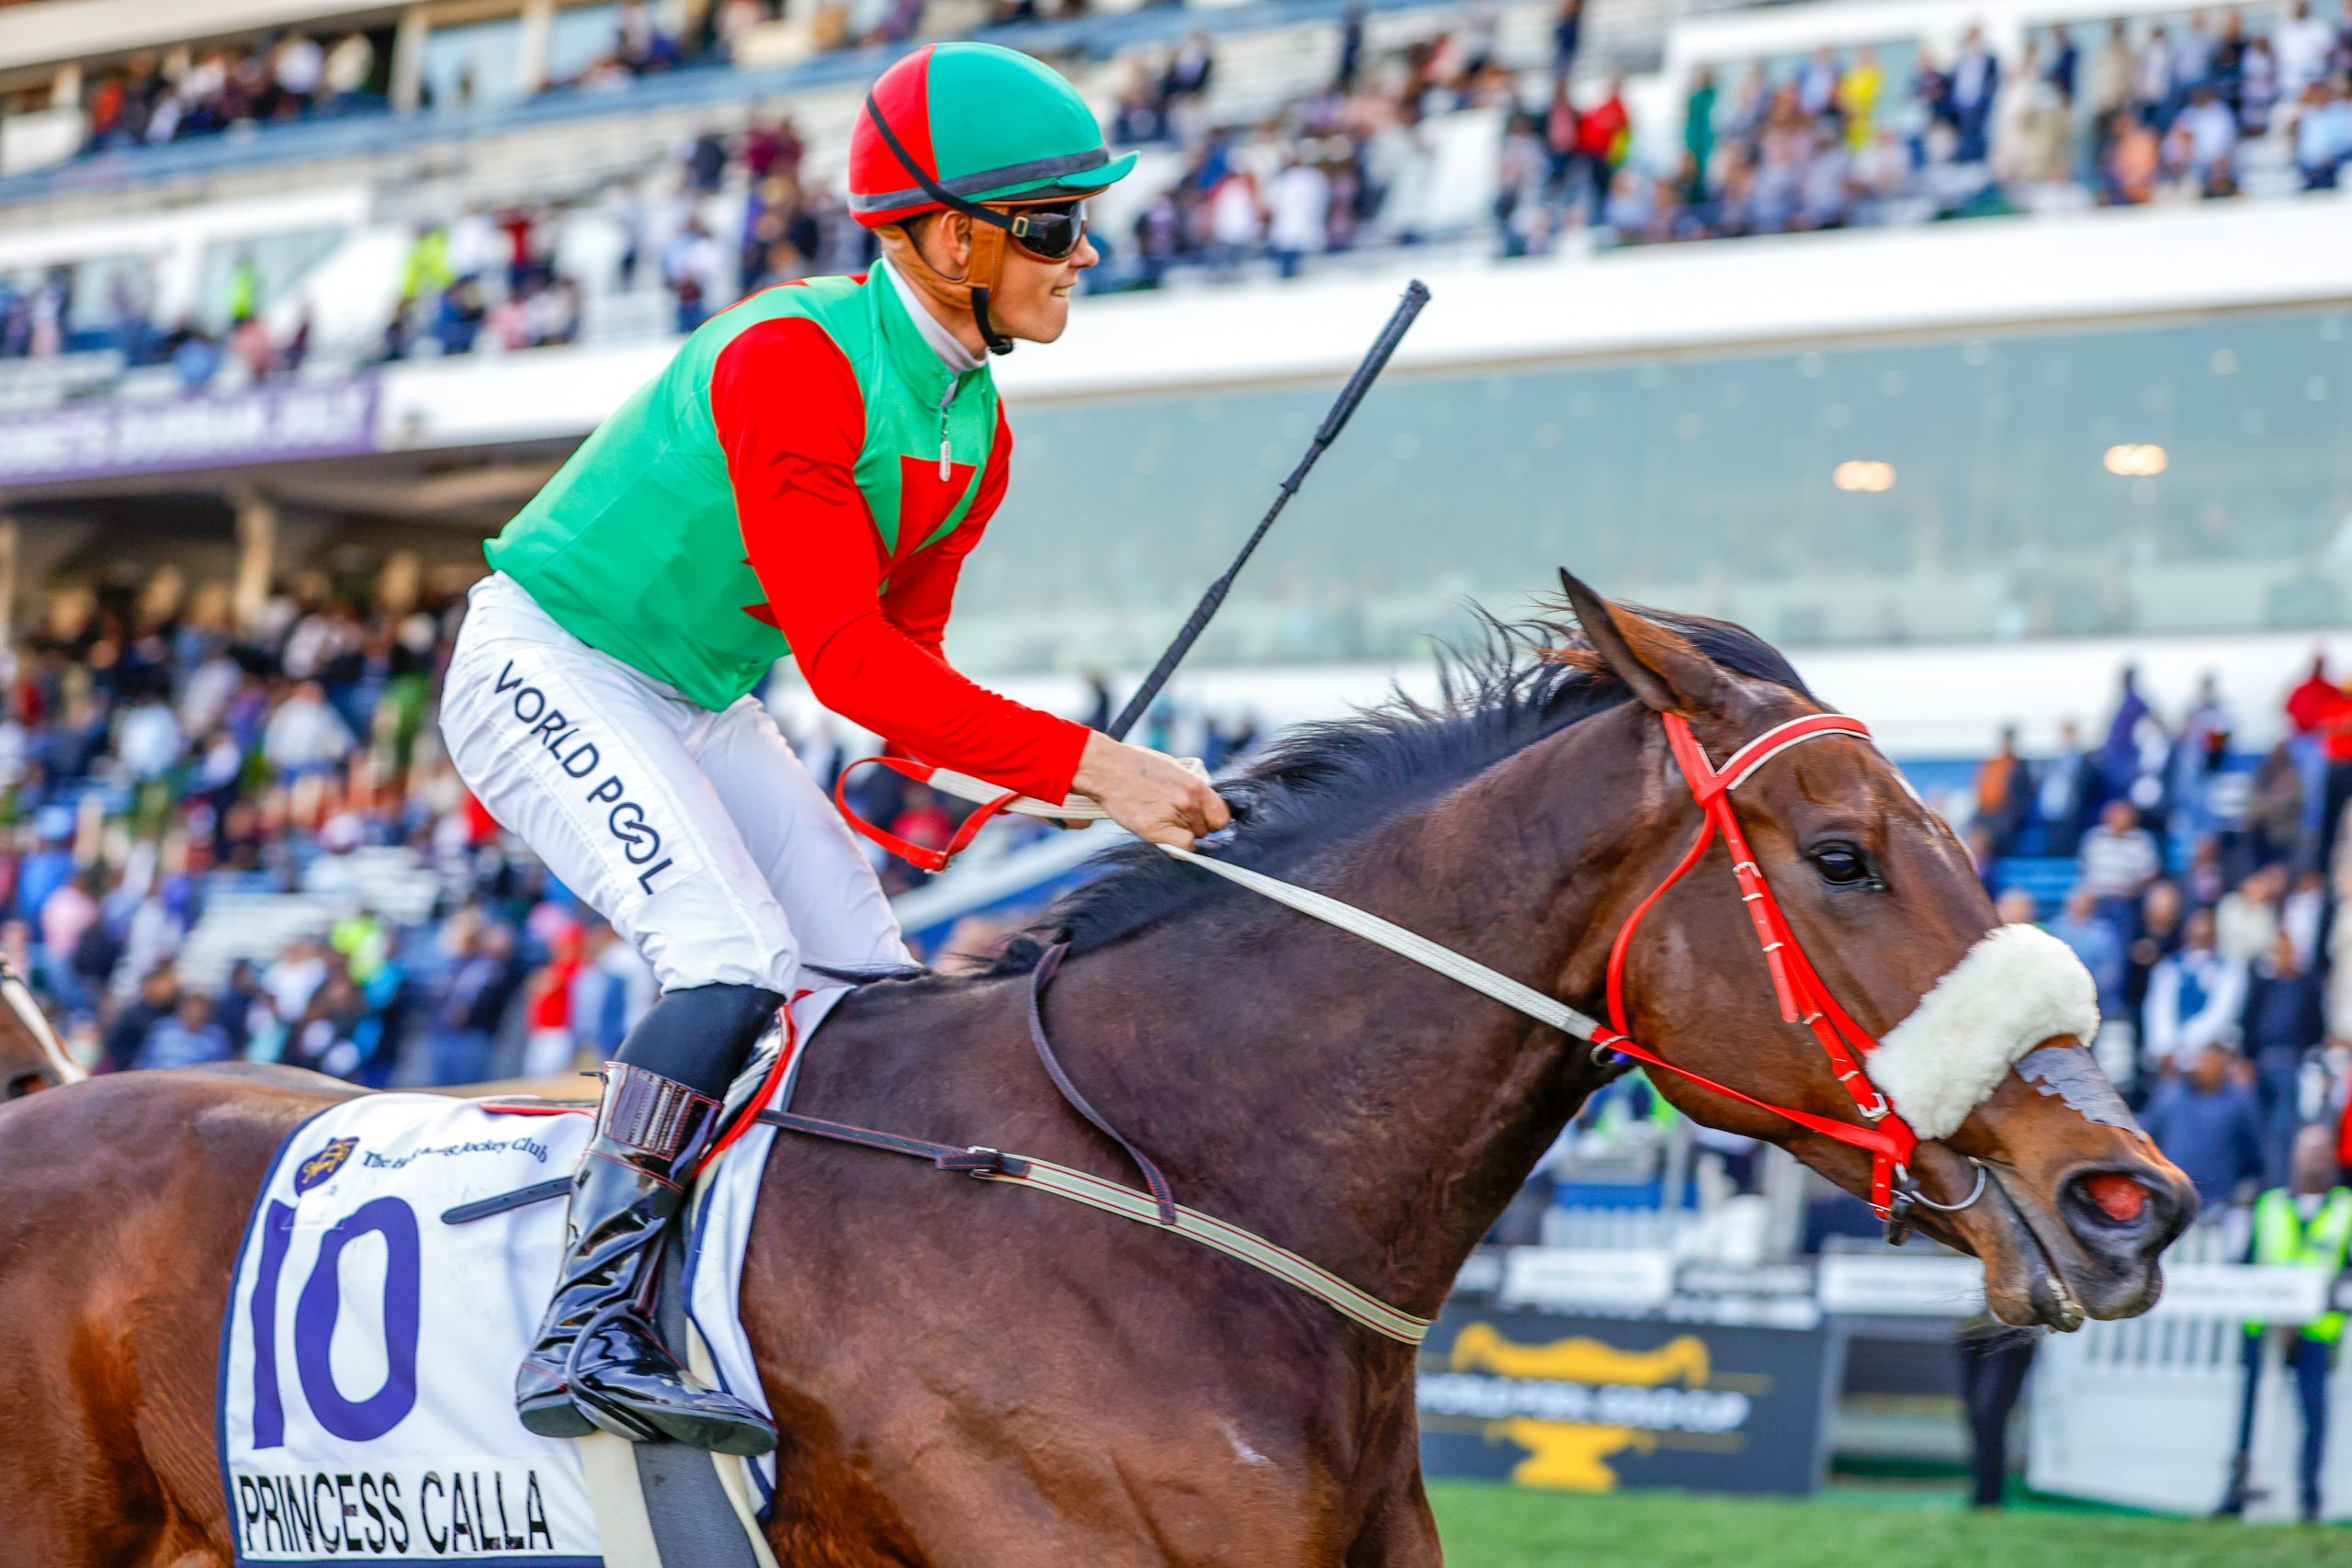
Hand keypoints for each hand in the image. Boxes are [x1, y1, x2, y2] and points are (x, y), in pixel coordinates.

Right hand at [1070, 732, 1230, 848]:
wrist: (1106, 768)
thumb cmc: (1136, 766)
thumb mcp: (1172, 768)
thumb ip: (1191, 787)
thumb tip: (1202, 803)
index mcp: (1195, 785)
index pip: (1222, 816)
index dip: (1214, 821)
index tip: (1205, 822)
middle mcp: (1188, 802)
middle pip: (1206, 829)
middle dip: (1195, 827)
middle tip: (1174, 818)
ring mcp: (1173, 816)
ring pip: (1193, 838)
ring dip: (1181, 833)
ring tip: (1161, 819)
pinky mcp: (1155, 830)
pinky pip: (1181, 848)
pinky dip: (1177, 847)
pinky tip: (1165, 836)